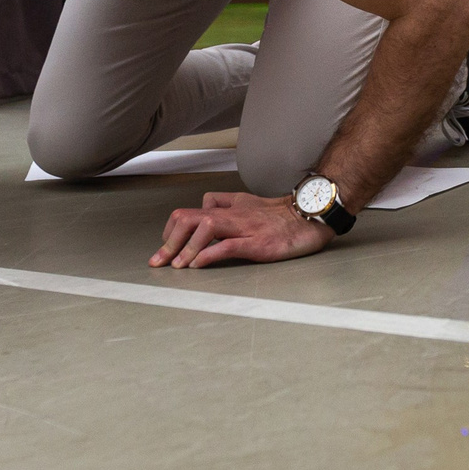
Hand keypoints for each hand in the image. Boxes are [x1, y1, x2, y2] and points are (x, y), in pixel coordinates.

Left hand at [150, 191, 336, 267]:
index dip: (171, 231)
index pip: (188, 213)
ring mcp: (243, 228)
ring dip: (185, 248)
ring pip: (204, 228)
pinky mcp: (257, 243)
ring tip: (176, 266)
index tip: (165, 249)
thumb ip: (225, 203)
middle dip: (168, 242)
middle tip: (158, 262)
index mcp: (227, 208)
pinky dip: (208, 255)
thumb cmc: (281, 215)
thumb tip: (204, 207)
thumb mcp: (248, 203)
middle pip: (188, 218)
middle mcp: (231, 215)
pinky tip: (198, 265)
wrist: (310, 216)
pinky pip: (227, 245)